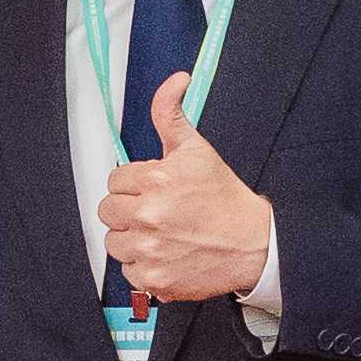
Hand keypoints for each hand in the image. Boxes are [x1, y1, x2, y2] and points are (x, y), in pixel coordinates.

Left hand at [97, 77, 273, 303]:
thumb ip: (171, 113)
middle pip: (107, 211)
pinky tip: (165, 255)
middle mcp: (149, 216)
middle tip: (155, 211)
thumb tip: (175, 81)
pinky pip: (128, 272)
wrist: (253, 244)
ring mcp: (150, 250)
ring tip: (161, 234)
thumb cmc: (225, 199)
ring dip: (132, 238)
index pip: (115, 180)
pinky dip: (143, 266)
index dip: (134, 184)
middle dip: (128, 209)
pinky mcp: (154, 279)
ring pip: (114, 242)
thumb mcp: (197, 150)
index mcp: (156, 180)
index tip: (154, 190)